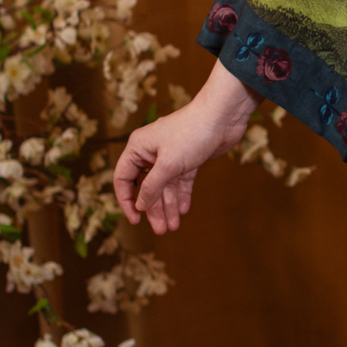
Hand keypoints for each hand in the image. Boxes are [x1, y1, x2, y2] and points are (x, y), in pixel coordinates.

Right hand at [114, 59, 258, 235]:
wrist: (223, 116)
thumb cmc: (192, 133)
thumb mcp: (168, 165)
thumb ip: (152, 187)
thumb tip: (140, 205)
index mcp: (138, 147)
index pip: (123, 178)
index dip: (127, 201)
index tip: (135, 220)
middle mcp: (151, 151)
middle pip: (147, 186)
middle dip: (153, 208)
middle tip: (161, 230)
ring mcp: (171, 155)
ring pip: (165, 186)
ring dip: (168, 206)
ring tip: (173, 226)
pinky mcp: (189, 158)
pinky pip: (181, 181)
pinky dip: (181, 195)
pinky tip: (183, 210)